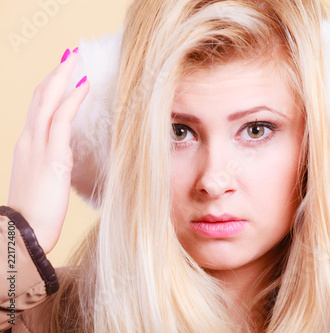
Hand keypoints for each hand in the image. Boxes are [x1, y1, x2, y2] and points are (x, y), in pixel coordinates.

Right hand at [7, 48, 88, 253]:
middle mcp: (29, 140)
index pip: (39, 109)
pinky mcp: (52, 156)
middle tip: (70, 53)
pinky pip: (61, 120)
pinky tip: (83, 84)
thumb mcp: (44, 181)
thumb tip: (65, 155)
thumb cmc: (36, 212)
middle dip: (56, 73)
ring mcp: (37, 146)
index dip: (51, 88)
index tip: (64, 72)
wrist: (23, 233)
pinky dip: (72, 99)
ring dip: (62, 76)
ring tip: (75, 57)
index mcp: (28, 146)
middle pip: (40, 98)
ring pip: (48, 101)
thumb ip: (53, 163)